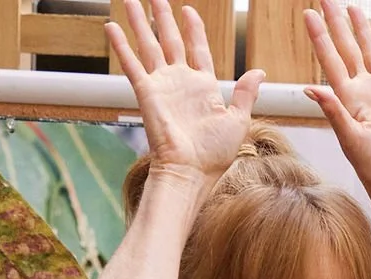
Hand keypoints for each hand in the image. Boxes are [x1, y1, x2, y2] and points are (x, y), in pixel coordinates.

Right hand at [106, 0, 262, 193]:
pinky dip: (121, 45)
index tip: (188, 10)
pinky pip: (131, 64)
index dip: (193, 29)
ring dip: (139, 22)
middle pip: (170, 41)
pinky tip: (111, 27)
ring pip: (149, 45)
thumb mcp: (238, 120)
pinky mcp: (146, 92)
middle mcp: (181, 82)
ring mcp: (162, 85)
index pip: (197, 49)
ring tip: (131, 1)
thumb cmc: (215, 153)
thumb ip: (245, 93)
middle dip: (163, 19)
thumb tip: (259, 72)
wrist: (192, 170)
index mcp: (204, 87)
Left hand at [304, 1, 370, 226]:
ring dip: (363, 31)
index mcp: (348, 99)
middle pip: (348, 49)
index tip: (309, 14)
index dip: (320, 36)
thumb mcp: (351, 140)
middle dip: (337, 24)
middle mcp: (363, 92)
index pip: (330, 60)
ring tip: (354, 8)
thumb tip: (312, 88)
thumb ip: (334, 113)